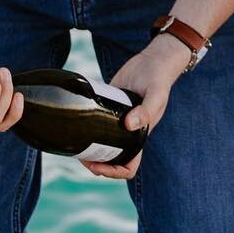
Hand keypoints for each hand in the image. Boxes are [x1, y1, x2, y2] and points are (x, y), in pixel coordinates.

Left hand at [79, 33, 189, 179]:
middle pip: (110, 158)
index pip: (129, 166)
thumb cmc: (158, 79)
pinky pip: (95, 123)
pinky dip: (85, 127)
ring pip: (101, 143)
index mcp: (140, 136)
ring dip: (88, 148)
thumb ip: (146, 110)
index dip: (113, 172)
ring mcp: (117, 120)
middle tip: (80, 155)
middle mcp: (128, 132)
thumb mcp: (156, 94)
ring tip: (74, 144)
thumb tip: (128, 126)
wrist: (153, 60)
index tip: (97, 166)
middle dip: (95, 163)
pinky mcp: (108, 106)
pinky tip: (75, 122)